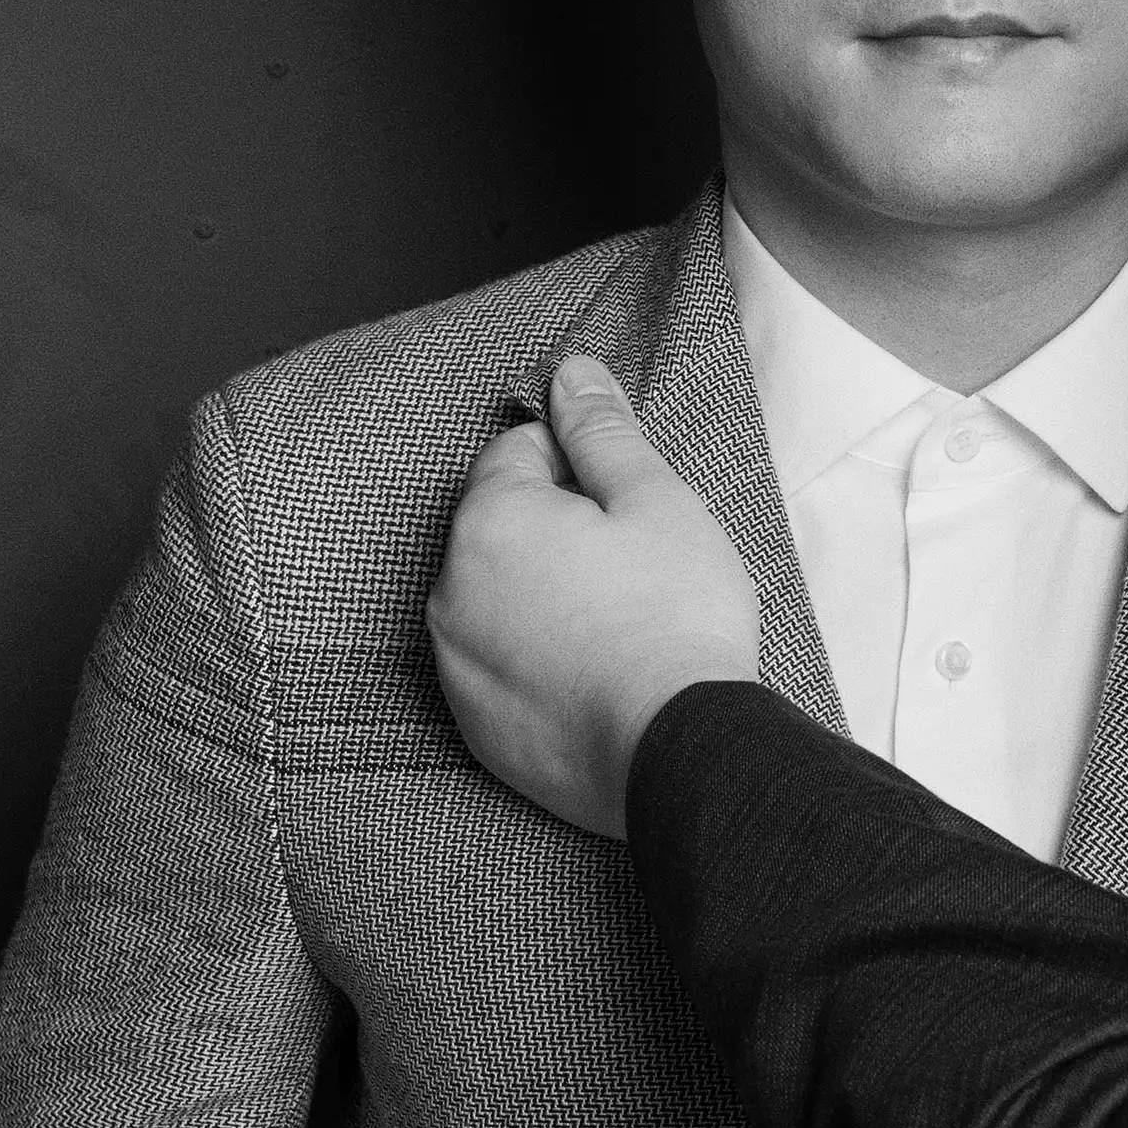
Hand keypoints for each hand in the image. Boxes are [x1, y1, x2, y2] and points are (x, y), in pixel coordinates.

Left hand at [427, 357, 760, 837]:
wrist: (677, 754)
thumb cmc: (673, 617)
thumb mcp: (653, 501)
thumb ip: (601, 432)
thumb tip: (571, 372)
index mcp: (488, 522)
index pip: (516, 452)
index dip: (578, 465)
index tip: (626, 501)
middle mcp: (450, 592)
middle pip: (500, 527)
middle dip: (557, 531)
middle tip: (633, 565)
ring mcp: (456, 667)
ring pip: (498, 599)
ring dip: (544, 596)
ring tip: (620, 626)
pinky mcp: (475, 728)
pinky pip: (500, 667)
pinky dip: (537, 661)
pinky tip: (597, 674)